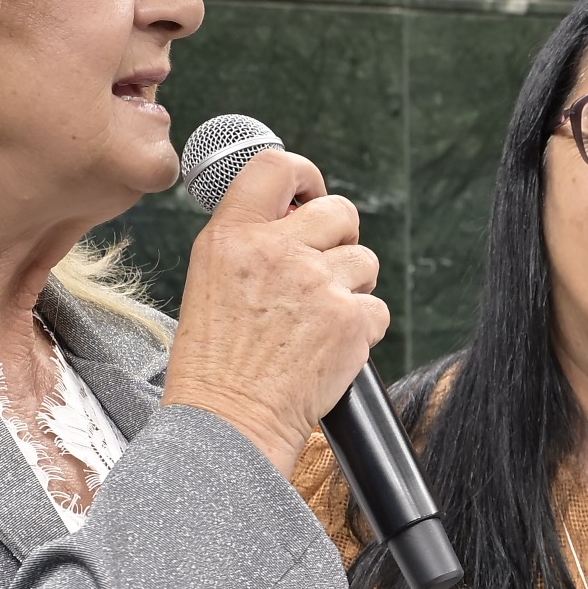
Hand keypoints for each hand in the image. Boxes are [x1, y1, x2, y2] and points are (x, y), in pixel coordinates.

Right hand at [160, 149, 387, 474]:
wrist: (229, 421)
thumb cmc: (216, 364)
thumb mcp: (210, 282)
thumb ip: (250, 243)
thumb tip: (295, 217)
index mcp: (232, 237)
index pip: (276, 167)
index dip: (304, 174)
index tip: (310, 192)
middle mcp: (276, 252)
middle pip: (340, 211)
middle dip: (339, 237)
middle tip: (320, 270)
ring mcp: (317, 284)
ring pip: (365, 261)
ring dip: (351, 287)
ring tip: (317, 319)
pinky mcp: (350, 320)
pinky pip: (377, 308)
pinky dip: (362, 329)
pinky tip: (329, 346)